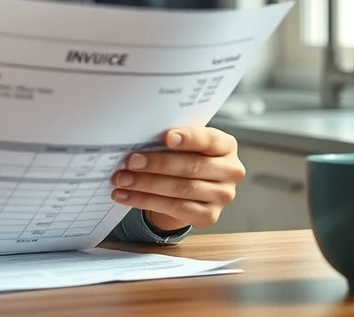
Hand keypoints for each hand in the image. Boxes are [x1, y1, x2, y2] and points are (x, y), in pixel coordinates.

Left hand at [110, 127, 244, 231]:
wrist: (188, 188)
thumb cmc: (184, 158)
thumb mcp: (183, 145)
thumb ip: (170, 141)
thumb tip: (138, 140)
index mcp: (226, 146)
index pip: (208, 140)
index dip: (188, 138)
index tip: (166, 137)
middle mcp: (230, 171)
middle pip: (191, 167)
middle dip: (157, 164)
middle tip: (130, 161)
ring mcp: (222, 196)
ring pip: (181, 189)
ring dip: (146, 184)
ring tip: (122, 180)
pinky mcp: (209, 216)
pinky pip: (175, 208)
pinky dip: (146, 201)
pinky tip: (126, 196)